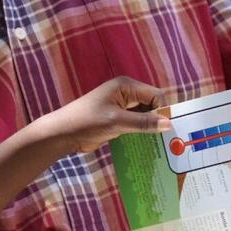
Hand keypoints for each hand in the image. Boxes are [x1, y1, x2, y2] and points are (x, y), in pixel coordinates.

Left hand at [44, 76, 171, 153]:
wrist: (62, 134)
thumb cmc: (87, 122)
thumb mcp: (117, 122)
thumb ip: (143, 122)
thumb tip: (168, 124)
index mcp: (125, 86)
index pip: (154, 95)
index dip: (162, 110)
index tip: (167, 130)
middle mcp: (125, 93)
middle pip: (150, 105)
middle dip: (157, 120)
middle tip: (168, 139)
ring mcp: (120, 107)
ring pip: (143, 116)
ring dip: (149, 128)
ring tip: (160, 144)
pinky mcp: (116, 120)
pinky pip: (135, 124)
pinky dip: (140, 132)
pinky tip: (146, 144)